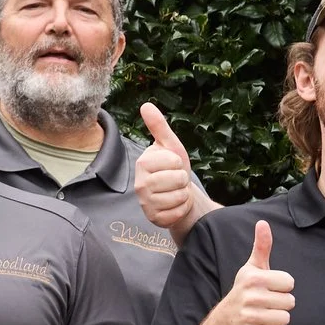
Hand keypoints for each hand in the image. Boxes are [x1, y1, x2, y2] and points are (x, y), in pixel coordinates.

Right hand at [136, 104, 219, 239]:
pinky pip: (178, 213)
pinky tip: (175, 205)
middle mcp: (140, 184)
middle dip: (183, 180)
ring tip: (176, 192)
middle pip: (177, 180)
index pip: (173, 162)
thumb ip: (159, 126)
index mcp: (143, 163)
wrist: (179, 194)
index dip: (180, 163)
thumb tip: (146, 105)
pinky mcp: (154, 218)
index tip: (173, 165)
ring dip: (184, 195)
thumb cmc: (174, 168)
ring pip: (179, 197)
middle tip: (176, 181)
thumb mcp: (171, 146)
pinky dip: (182, 209)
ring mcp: (145, 203)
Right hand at [207, 222, 294, 324]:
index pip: (290, 283)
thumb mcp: (252, 268)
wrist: (224, 321)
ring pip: (284, 319)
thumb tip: (263, 222)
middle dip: (281, 304)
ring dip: (277, 319)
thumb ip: (262, 246)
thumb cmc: (244, 290)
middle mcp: (250, 296)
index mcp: (254, 278)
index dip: (282, 287)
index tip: (269, 288)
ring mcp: (248, 316)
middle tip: (265, 303)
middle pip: (290, 302)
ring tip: (263, 314)